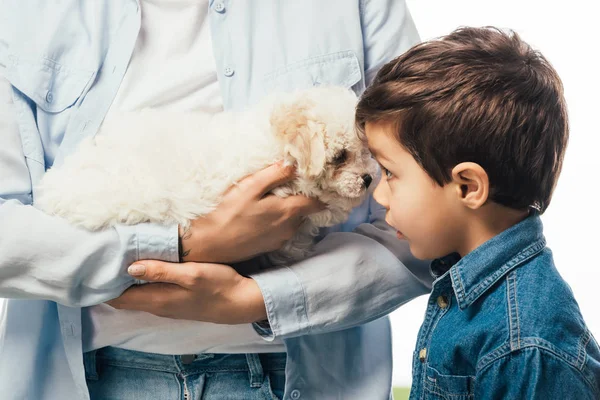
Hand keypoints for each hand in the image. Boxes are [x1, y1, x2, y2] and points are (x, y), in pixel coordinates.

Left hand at [106, 260, 266, 323]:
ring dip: (125, 281)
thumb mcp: (191, 274)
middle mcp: (158, 305)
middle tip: (101, 257)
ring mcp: (167, 305)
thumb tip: (130, 268)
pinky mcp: (176, 300)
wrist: (241, 302)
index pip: (117, 298)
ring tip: (117, 258)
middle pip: (123, 297)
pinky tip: (143, 266)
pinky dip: (140, 281)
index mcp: (158, 299)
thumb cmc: (219, 286)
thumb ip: (161, 271)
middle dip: (110, 281)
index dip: (102, 285)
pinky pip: (149, 293)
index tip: (93, 267)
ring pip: (136, 295)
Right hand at [180, 162, 323, 263]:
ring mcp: (281, 239)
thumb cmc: (228, 212)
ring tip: (277, 196)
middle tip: (293, 183)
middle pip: (306, 209)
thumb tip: (295, 164)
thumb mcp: (250, 187)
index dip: (320, 190)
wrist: (209, 244)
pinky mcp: (271, 246)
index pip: (318, 201)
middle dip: (304, 196)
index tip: (318, 180)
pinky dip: (281, 220)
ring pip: (295, 219)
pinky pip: (284, 229)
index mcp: (289, 211)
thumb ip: (275, 175)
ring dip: (291, 209)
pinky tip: (265, 213)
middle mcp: (290, 227)